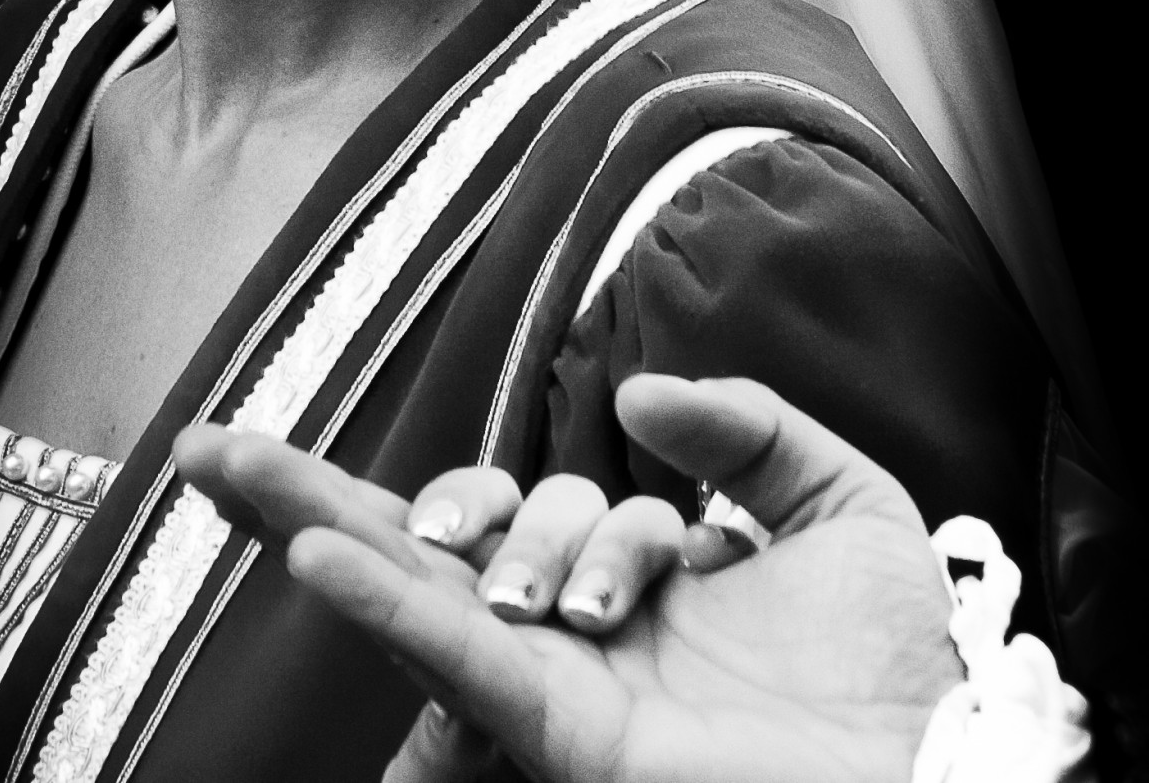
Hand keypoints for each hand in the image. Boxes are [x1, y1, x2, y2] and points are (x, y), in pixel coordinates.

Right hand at [174, 375, 959, 782]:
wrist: (937, 771)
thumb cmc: (901, 667)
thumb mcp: (838, 505)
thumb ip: (746, 427)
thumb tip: (639, 402)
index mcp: (619, 585)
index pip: (509, 511)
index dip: (496, 482)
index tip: (623, 448)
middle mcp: (565, 632)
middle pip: (413, 545)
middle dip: (308, 492)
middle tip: (211, 446)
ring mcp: (553, 682)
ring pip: (410, 589)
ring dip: (315, 518)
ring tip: (224, 459)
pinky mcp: (563, 730)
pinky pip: (460, 660)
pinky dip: (386, 604)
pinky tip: (318, 555)